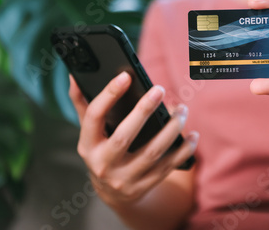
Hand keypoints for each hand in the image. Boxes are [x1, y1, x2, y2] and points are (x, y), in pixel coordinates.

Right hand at [69, 72, 197, 206]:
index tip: (126, 76)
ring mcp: (124, 178)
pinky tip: (193, 136)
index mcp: (87, 145)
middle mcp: (103, 164)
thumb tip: (75, 75)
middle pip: (124, 136)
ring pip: (152, 152)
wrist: (111, 193)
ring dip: (171, 129)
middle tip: (159, 89)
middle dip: (143, 110)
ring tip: (182, 110)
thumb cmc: (101, 150)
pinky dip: (183, 151)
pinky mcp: (143, 186)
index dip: (109, 95)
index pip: (94, 117)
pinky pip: (167, 167)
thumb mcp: (89, 131)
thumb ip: (83, 103)